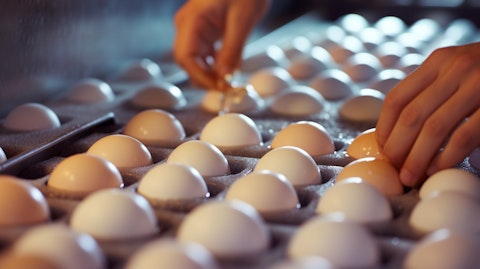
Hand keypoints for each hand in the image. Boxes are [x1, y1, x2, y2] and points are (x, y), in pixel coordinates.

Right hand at [173, 0, 270, 89]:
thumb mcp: (242, 21)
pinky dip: (216, 63)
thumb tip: (223, 78)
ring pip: (197, 59)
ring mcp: (195, 27)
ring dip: (212, 73)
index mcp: (192, 20)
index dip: (200, 76)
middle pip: (189, 61)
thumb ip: (231, 51)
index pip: (185, 57)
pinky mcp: (205, 29)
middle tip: (229, 89)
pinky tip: (230, 68)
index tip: (220, 88)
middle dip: (206, 77)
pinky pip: (205, 52)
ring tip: (231, 81)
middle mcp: (188, 24)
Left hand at [376, 42, 479, 186]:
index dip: (385, 129)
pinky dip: (446, 156)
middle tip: (396, 170)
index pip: (397, 98)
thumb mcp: (457, 70)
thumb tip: (395, 134)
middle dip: (398, 148)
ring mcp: (479, 84)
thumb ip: (431, 90)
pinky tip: (437, 169)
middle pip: (411, 116)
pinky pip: (464, 136)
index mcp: (438, 62)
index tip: (384, 150)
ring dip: (418, 158)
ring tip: (411, 176)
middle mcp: (455, 68)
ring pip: (434, 128)